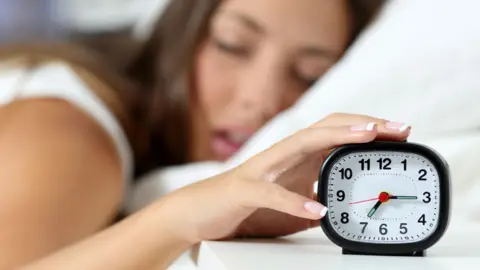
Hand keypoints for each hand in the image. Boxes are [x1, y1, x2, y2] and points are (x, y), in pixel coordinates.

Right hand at [155, 113, 410, 243]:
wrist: (200, 212)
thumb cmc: (245, 205)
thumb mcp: (289, 202)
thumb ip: (313, 199)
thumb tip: (338, 208)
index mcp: (294, 158)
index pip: (334, 133)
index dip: (366, 128)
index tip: (398, 133)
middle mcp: (281, 155)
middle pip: (326, 128)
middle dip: (364, 125)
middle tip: (397, 128)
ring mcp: (263, 169)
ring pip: (302, 144)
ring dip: (336, 139)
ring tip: (367, 139)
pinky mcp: (245, 190)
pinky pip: (272, 194)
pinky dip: (295, 202)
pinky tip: (316, 211)